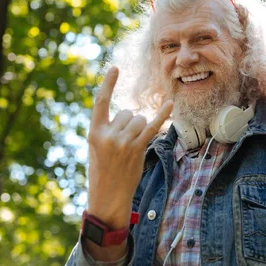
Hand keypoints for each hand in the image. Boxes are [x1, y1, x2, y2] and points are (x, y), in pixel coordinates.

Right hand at [86, 67, 172, 229]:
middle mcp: (108, 134)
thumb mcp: (97, 149)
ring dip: (140, 129)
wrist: (108, 197)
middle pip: (128, 113)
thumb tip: (128, 115)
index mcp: (94, 132)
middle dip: (130, 123)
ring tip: (131, 148)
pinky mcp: (137, 149)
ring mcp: (123, 142)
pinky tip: (170, 103)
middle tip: (124, 144)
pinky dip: (162, 114)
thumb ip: (108, 130)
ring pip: (139, 120)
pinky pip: (152, 126)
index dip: (108, 84)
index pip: (100, 101)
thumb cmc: (103, 172)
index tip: (115, 68)